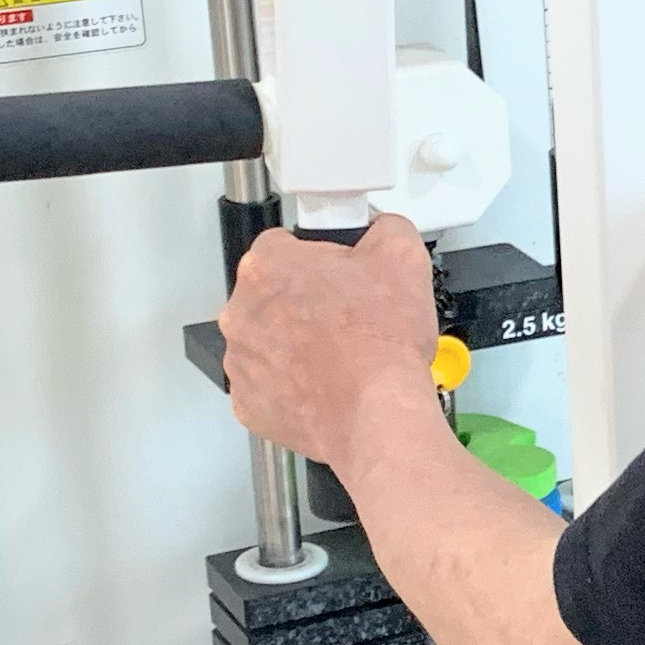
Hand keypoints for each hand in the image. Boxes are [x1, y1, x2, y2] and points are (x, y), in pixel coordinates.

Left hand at [219, 218, 442, 472]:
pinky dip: (291, 387)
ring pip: (266, 342)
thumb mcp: (403, 256)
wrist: (378, 415)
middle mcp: (240, 312)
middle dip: (302, 303)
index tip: (339, 276)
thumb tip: (381, 232)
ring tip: (340, 357)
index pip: (282, 245)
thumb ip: (385, 229)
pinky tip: (325, 386)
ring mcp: (240, 362)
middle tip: (346, 318)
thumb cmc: (382, 343)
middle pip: (270, 295)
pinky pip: (267, 386)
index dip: (318, 259)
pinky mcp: (248, 404)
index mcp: (267, 267)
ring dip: (294, 345)